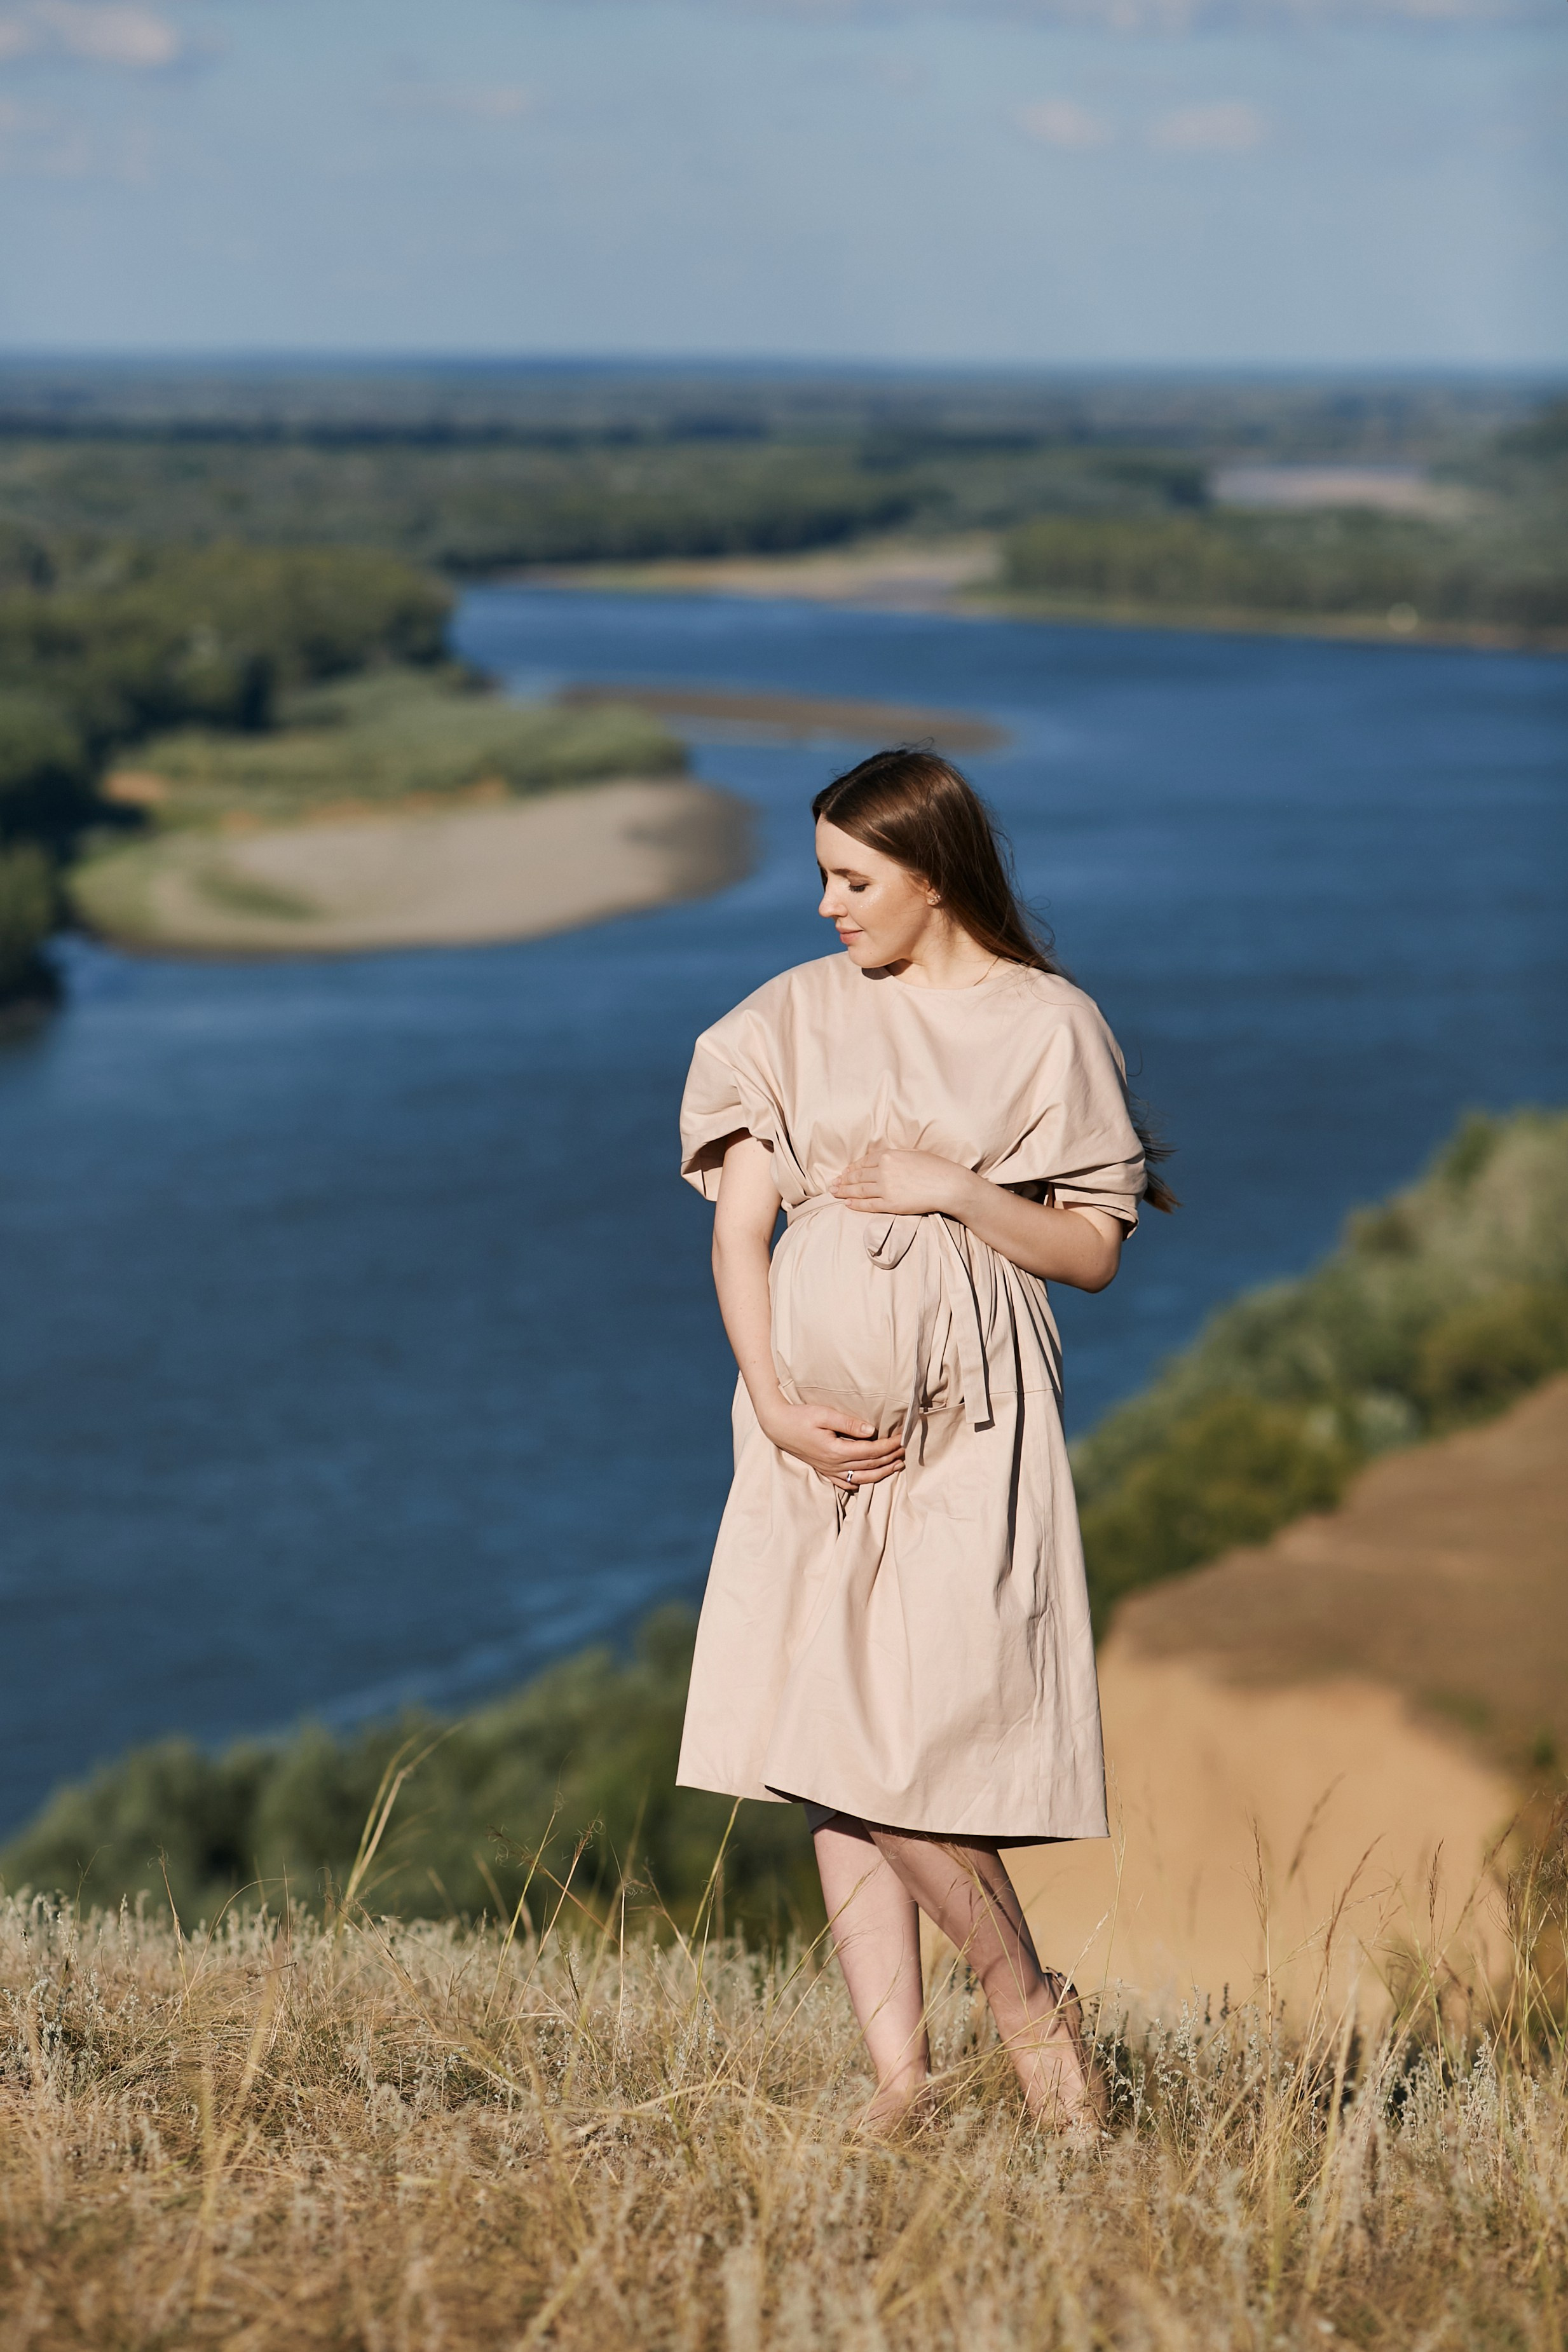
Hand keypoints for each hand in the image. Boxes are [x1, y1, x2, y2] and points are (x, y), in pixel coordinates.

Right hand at [758, 1398, 904, 1490]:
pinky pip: (847, 1483)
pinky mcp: (824, 1471)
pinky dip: (863, 1482)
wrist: (778, 1427)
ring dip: (882, 1472)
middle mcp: (834, 1465)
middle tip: (906, 1449)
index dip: (889, 1446)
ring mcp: (829, 1470)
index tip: (902, 1438)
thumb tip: (871, 1431)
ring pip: (862, 1478)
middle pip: (870, 1466)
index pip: (871, 1451)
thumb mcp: (824, 1414)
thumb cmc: (800, 1417)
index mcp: (836, 1451)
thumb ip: (848, 1423)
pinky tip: (872, 1478)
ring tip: (897, 1465)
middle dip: (890, 1458)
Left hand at [830, 1146, 976, 1219]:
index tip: (845, 1172)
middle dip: (843, 1180)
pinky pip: (869, 1205)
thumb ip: (896, 1155)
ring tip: (834, 1193)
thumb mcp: (914, 1153)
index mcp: (889, 1155)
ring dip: (844, 1191)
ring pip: (859, 1190)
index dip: (852, 1168)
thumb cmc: (936, 1168)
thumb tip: (884, 1158)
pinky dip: (856, 1204)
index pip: (864, 1162)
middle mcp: (884, 1170)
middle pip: (858, 1176)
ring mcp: (886, 1188)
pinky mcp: (891, 1204)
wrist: (949, 1185)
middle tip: (832, 1184)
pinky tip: (847, 1203)